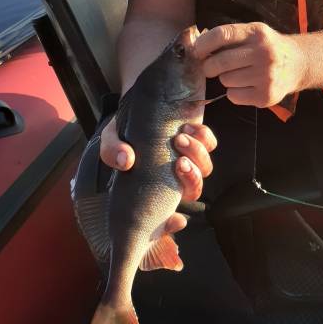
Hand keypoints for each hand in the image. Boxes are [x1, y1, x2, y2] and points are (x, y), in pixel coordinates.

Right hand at [99, 116, 216, 234]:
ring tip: (179, 139)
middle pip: (193, 190)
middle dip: (191, 180)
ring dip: (196, 155)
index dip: (173, 224)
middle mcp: (173, 176)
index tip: (178, 219)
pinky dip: (204, 137)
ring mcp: (188, 156)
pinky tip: (187, 128)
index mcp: (153, 186)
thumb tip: (126, 162)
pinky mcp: (199, 137)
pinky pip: (211, 143)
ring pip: (205, 168)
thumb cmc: (125, 127)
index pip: (165, 215)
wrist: (139, 98)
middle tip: (179, 163)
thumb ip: (112, 151)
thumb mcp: (111, 138)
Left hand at [193, 22, 306, 107]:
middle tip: (211, 67)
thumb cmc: (267, 47)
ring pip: (225, 80)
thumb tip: (197, 47)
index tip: (196, 51)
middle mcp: (263, 53)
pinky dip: (234, 92)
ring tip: (238, 74)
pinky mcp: (265, 96)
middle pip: (220, 62)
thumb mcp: (253, 32)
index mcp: (257, 33)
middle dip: (209, 66)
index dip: (204, 44)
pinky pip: (233, 96)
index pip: (222, 35)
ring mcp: (266, 76)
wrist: (298, 64)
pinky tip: (246, 85)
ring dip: (225, 78)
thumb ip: (230, 37)